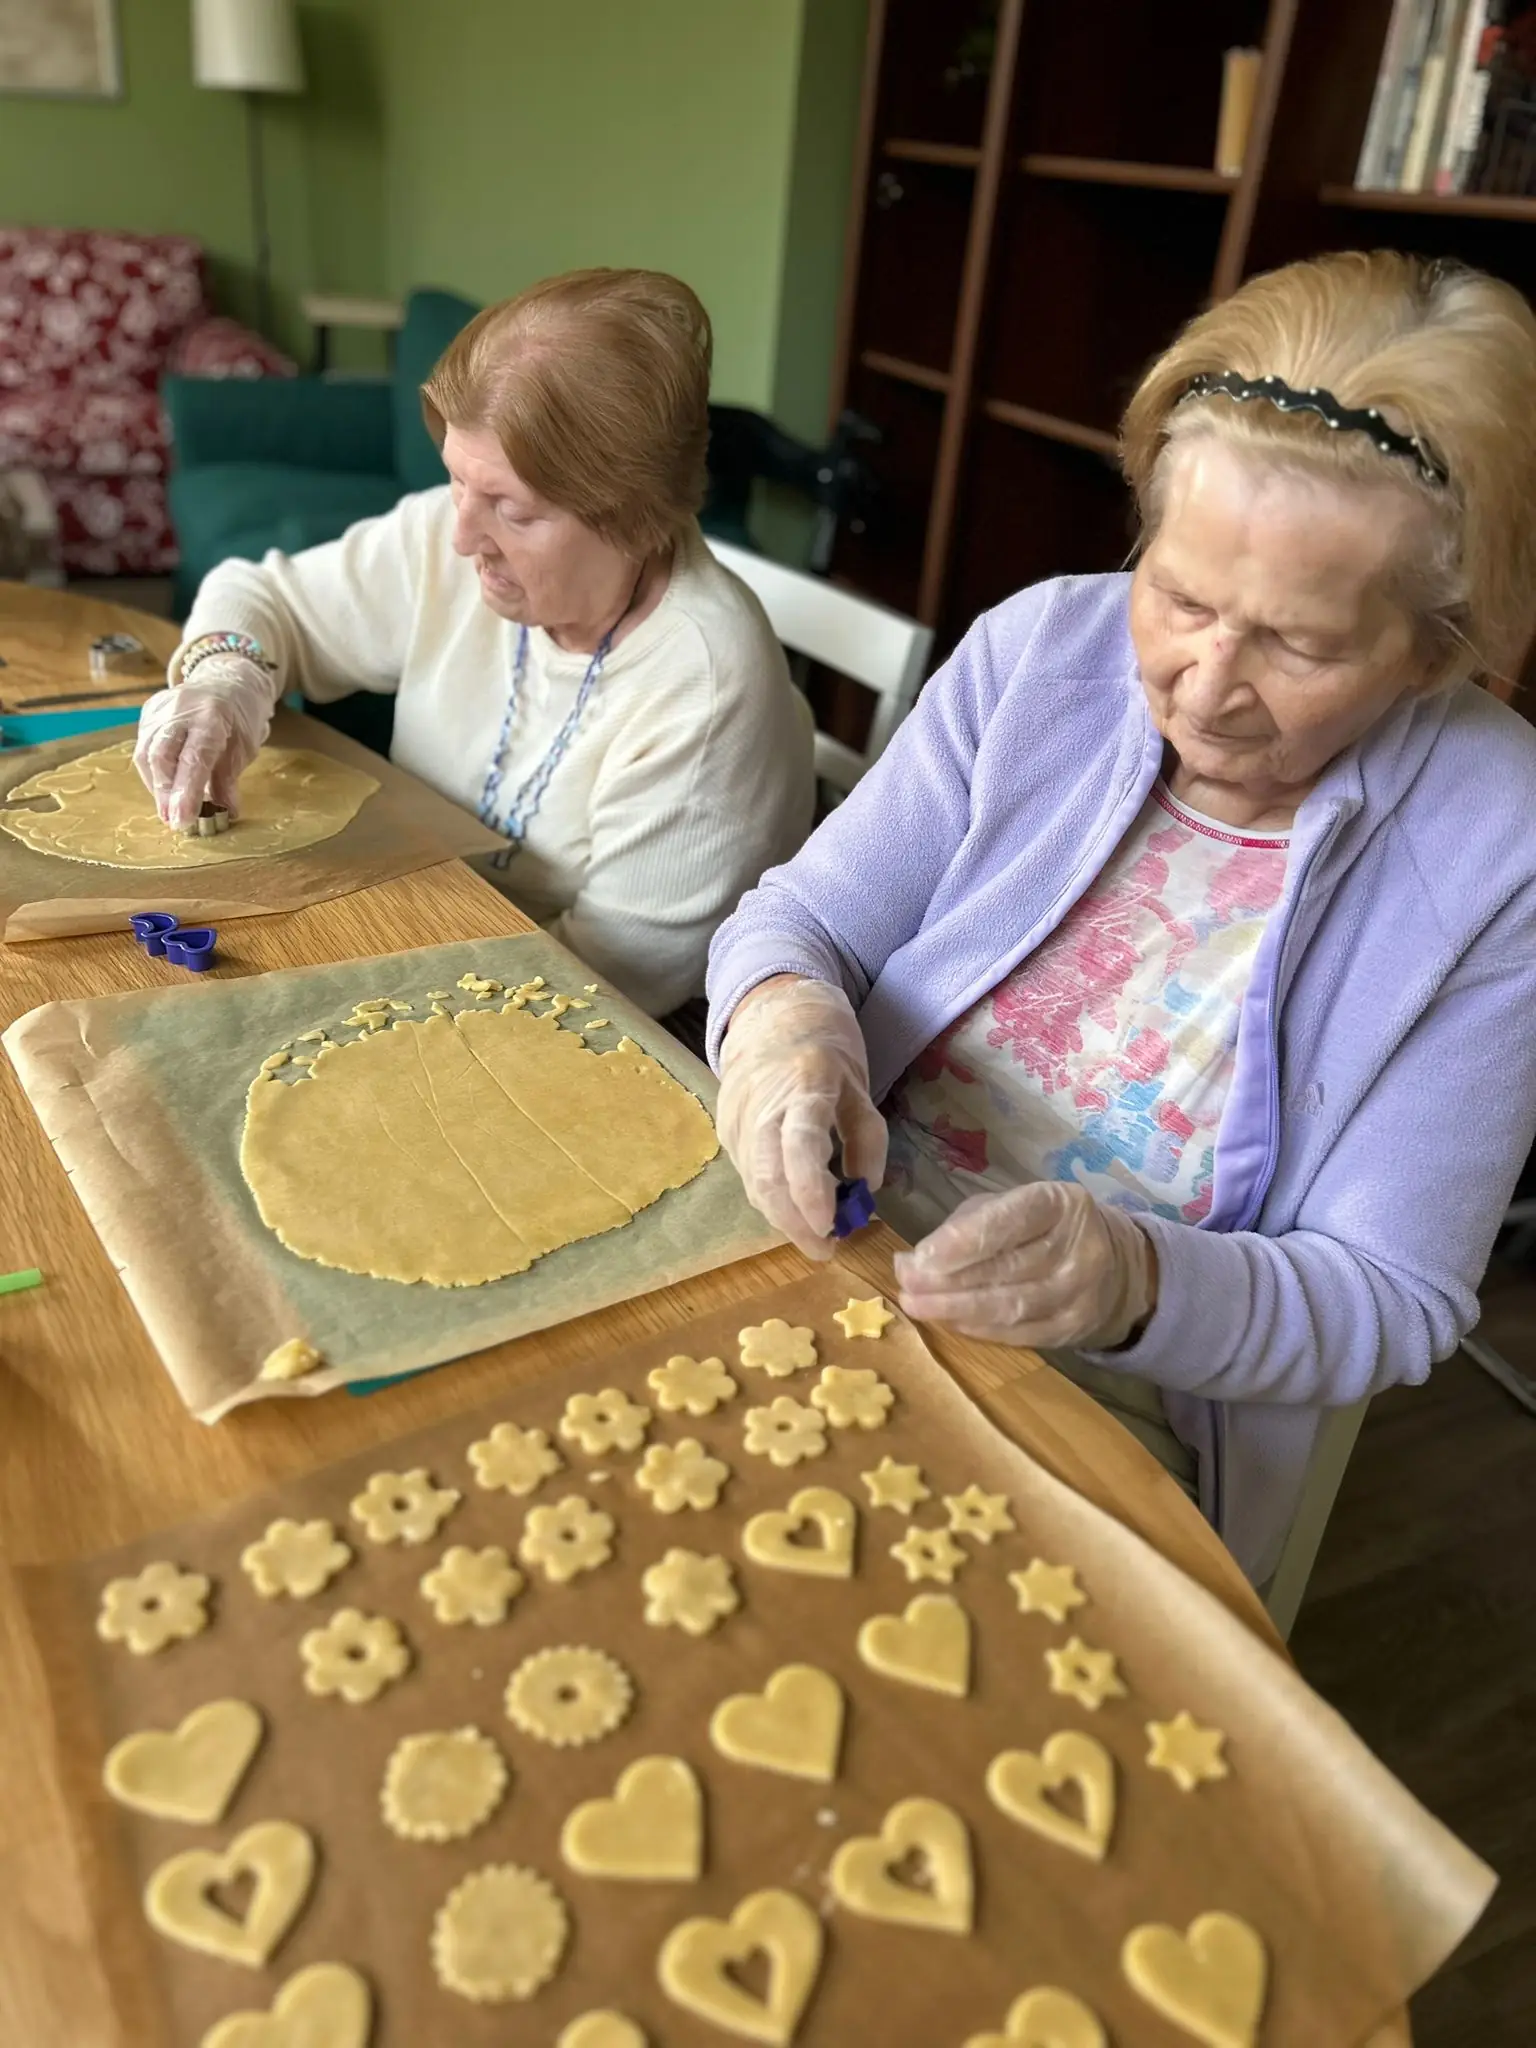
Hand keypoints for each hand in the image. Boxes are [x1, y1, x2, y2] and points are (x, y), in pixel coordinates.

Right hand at [133, 654, 275, 831]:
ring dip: (157, 787)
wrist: (225, 682)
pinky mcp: (148, 712)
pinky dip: (153, 773)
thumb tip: (227, 813)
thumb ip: (229, 780)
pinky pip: (143, 747)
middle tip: (173, 821)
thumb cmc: (238, 719)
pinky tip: (164, 787)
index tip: (182, 820)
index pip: (194, 758)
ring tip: (169, 809)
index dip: (186, 791)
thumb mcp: (243, 749)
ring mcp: (160, 708)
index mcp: (211, 716)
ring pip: (146, 753)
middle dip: (165, 793)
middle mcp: (180, 709)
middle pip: (161, 755)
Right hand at [716, 976, 887, 1260]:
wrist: (770, 1011)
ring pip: (754, 1183)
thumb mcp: (860, 1085)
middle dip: (795, 1223)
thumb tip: (865, 1193)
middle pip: (767, 1178)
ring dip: (784, 1216)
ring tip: (816, 1232)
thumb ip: (866, 1140)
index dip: (812, 1193)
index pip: (799, 1147)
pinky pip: (748, 1174)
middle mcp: (760, 1105)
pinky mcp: (724, 1128)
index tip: (831, 1228)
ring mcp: (736, 1118)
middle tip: (826, 1249)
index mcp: (802, 1085)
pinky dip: (772, 1197)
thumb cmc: (825, 1047)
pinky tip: (793, 1206)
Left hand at [893, 1181, 1157, 1349]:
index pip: (1008, 1221)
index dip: (960, 1242)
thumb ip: (964, 1228)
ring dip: (956, 1309)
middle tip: (906, 1285)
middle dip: (948, 1280)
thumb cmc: (1044, 1228)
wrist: (1115, 1267)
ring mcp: (1080, 1292)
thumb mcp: (1012, 1207)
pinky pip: (1019, 1333)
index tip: (918, 1258)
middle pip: (1005, 1268)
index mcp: (1060, 1204)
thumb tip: (912, 1262)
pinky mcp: (1073, 1328)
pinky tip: (950, 1322)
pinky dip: (978, 1329)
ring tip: (917, 1305)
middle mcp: (1078, 1247)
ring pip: (1010, 1306)